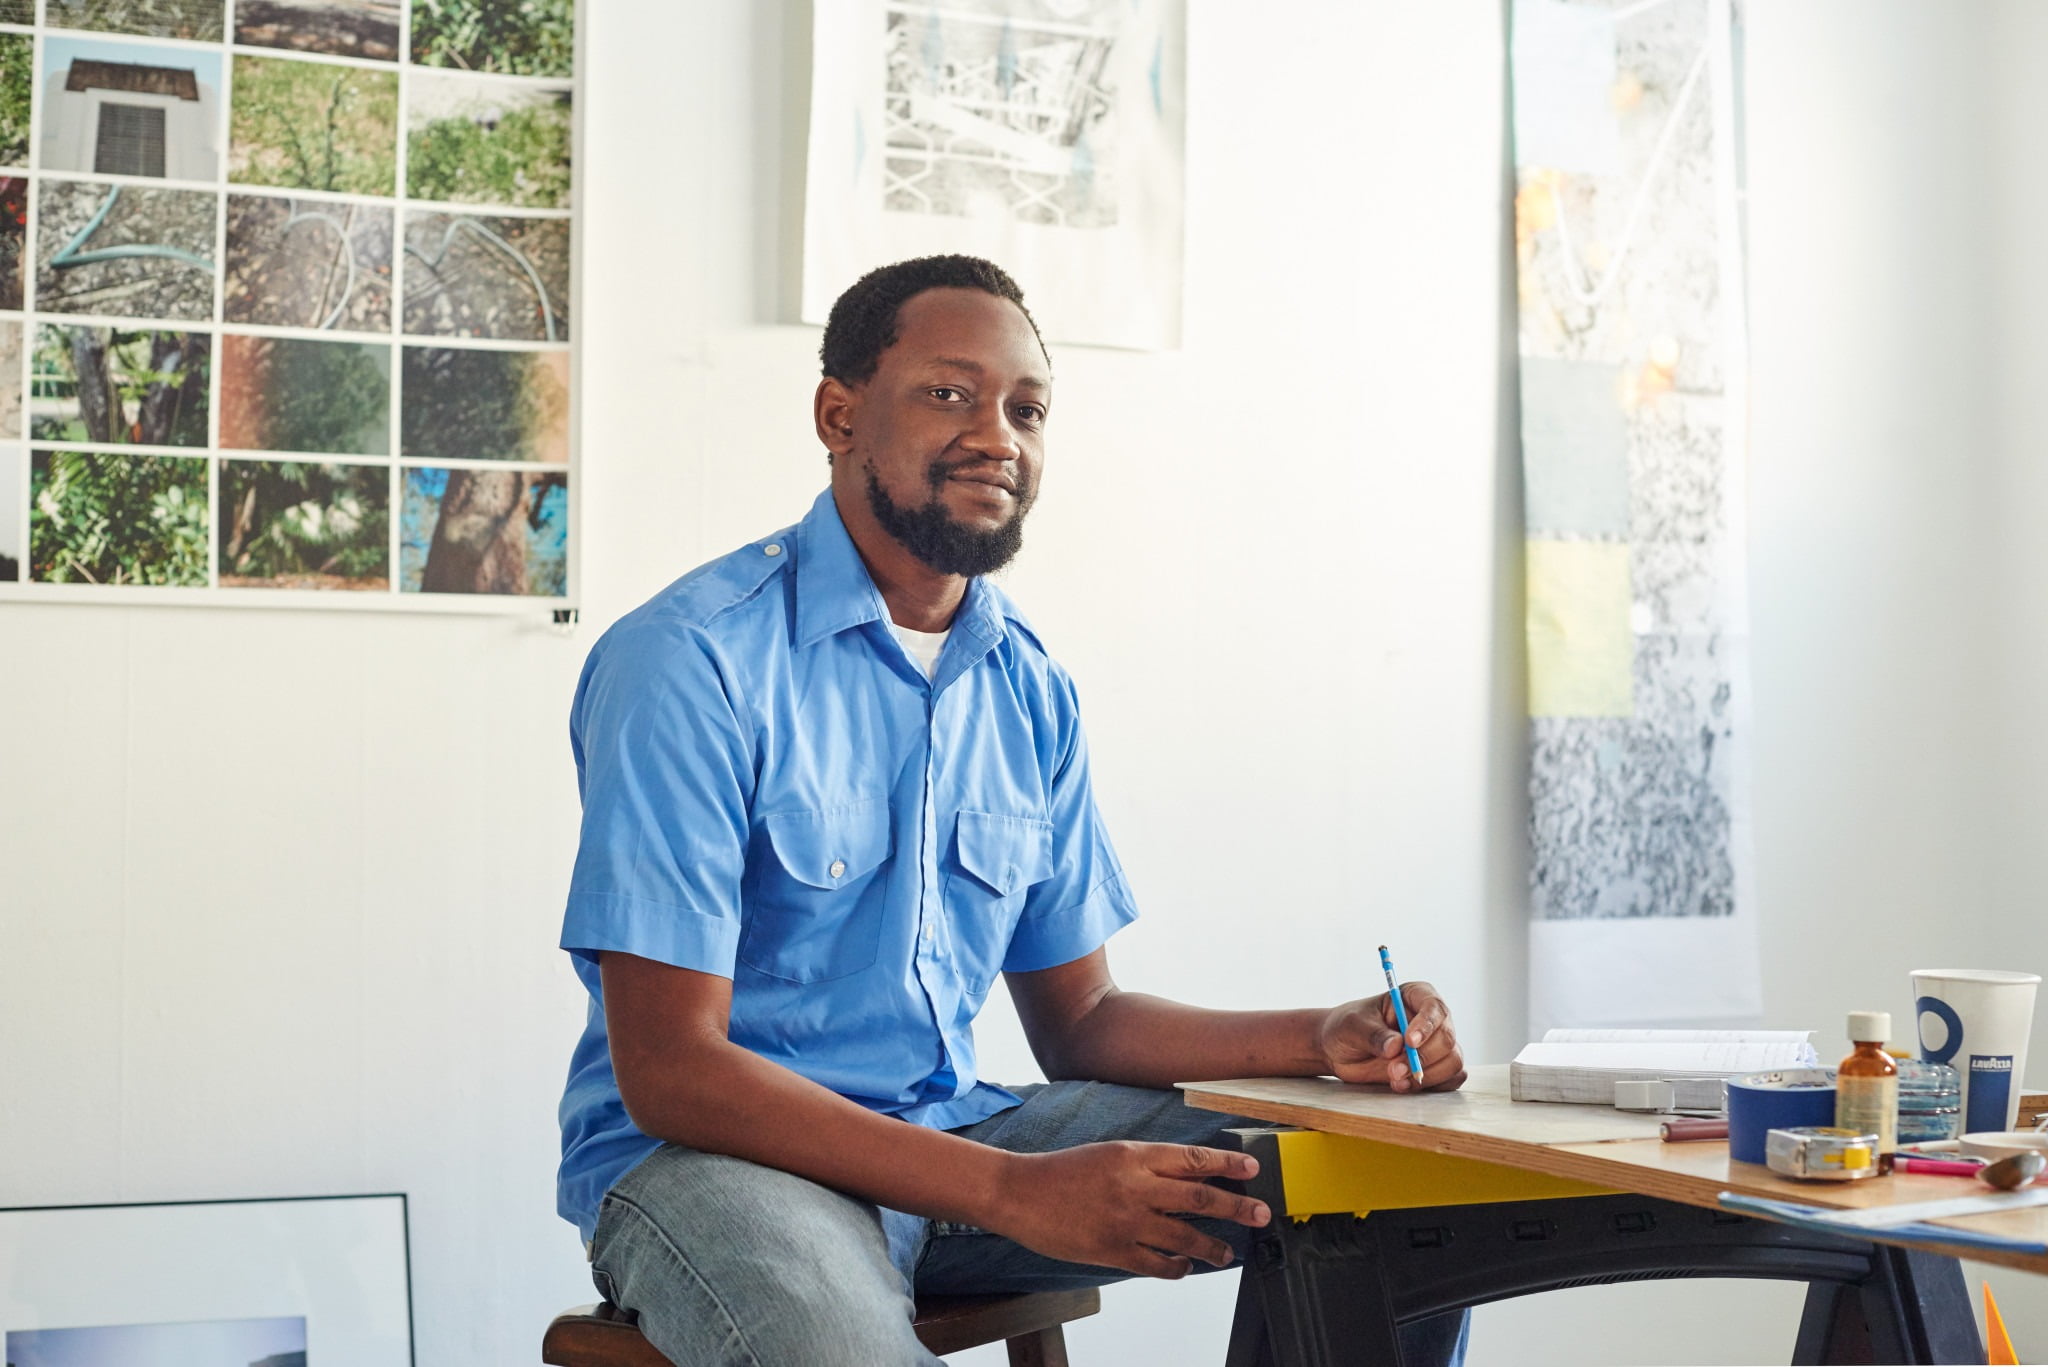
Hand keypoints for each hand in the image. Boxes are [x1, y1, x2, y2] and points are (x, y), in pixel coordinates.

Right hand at [985, 1142, 1270, 1278]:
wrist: (1020, 1192)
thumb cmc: (1063, 1171)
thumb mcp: (1110, 1154)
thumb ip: (1148, 1164)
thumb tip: (1190, 1176)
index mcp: (1134, 1155)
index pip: (1193, 1159)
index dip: (1227, 1163)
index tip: (1251, 1168)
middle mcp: (1136, 1186)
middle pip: (1200, 1197)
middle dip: (1237, 1206)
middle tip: (1261, 1213)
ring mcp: (1126, 1221)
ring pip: (1185, 1236)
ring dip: (1213, 1246)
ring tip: (1228, 1252)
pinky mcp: (1113, 1250)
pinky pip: (1158, 1264)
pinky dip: (1178, 1267)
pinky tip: (1187, 1267)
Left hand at [1317, 982, 1466, 1092]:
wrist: (1340, 1051)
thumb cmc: (1347, 1027)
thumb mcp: (1352, 1026)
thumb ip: (1373, 1035)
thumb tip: (1396, 1047)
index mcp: (1414, 996)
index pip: (1434, 1006)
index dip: (1426, 1025)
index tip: (1409, 1042)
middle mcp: (1431, 1020)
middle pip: (1446, 1038)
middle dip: (1421, 1058)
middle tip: (1393, 1070)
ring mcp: (1435, 1045)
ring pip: (1452, 1061)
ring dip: (1426, 1075)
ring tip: (1395, 1080)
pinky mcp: (1435, 1068)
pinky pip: (1451, 1079)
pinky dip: (1432, 1086)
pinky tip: (1405, 1085)